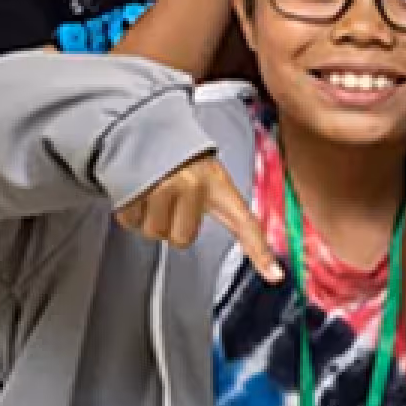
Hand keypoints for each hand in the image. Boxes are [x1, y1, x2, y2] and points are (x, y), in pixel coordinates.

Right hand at [116, 153, 281, 280]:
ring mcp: (162, 186)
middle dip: (174, 227)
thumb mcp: (211, 179)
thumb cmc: (184, 163)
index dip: (259, 251)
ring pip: (153, 232)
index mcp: (219, 185)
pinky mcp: (135, 187)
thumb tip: (244, 243)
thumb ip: (225, 210)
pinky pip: (130, 221)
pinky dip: (131, 213)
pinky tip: (139, 192)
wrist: (150, 130)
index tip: (275, 276)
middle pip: (182, 239)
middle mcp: (192, 185)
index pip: (246, 223)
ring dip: (150, 219)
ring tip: (156, 194)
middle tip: (174, 203)